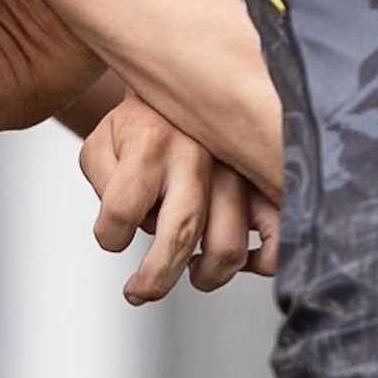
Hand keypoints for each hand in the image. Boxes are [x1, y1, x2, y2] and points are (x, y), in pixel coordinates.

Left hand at [80, 95, 278, 303]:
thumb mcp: (101, 143)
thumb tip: (134, 226)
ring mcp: (235, 173)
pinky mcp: (262, 184)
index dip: (109, 235)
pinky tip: (237, 260)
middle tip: (139, 291)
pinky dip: (260, 262)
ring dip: (206, 274)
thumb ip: (104, 183)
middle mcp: (197, 158)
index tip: (110, 237)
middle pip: (178, 233)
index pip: (123, 207)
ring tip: (191, 270)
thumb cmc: (143, 124)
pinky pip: (276, 236)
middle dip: (155, 277)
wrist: (188, 86)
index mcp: (150, 144)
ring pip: (228, 246)